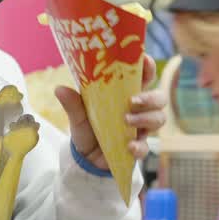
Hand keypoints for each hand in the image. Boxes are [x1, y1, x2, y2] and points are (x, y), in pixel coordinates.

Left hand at [56, 53, 166, 171]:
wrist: (85, 158)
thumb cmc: (87, 128)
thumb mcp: (78, 116)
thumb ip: (73, 103)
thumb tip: (59, 89)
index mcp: (126, 95)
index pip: (144, 77)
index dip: (148, 67)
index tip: (145, 61)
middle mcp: (138, 110)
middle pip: (159, 98)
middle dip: (151, 98)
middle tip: (133, 101)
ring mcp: (141, 129)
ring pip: (159, 119)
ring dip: (146, 119)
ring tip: (127, 121)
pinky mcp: (138, 148)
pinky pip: (146, 147)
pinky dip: (139, 146)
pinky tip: (129, 146)